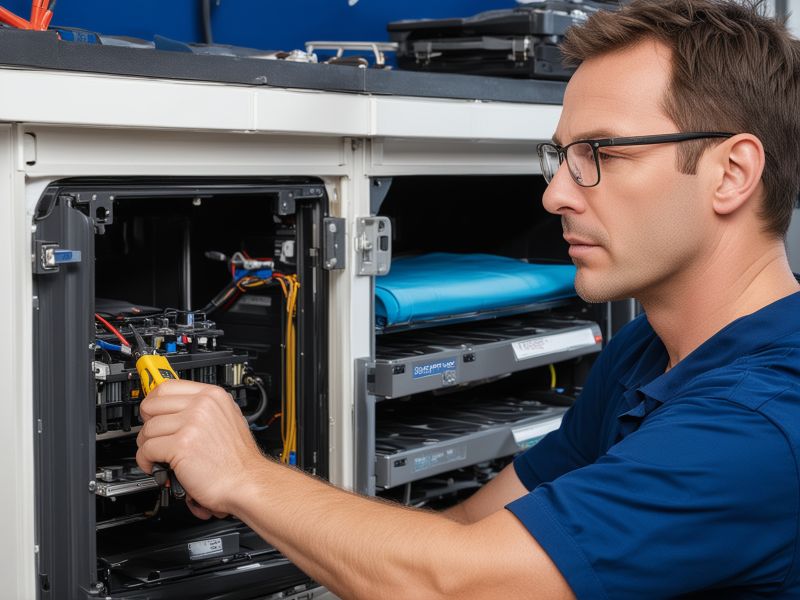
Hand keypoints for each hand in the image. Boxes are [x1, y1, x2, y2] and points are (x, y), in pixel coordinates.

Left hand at [136, 379, 263, 518]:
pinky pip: (147, 449)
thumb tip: (177, 409)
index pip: (167, 387)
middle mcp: (202, 405)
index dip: (154, 402)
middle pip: (152, 405)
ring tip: (157, 456)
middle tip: (153, 437)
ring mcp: (192, 423)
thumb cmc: (239, 459)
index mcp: (213, 396)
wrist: (247, 481)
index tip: (151, 412)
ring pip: (148, 429)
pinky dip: (146, 461)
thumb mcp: (227, 419)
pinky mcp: (181, 445)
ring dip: (146, 446)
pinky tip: (156, 465)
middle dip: (147, 424)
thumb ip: (204, 409)